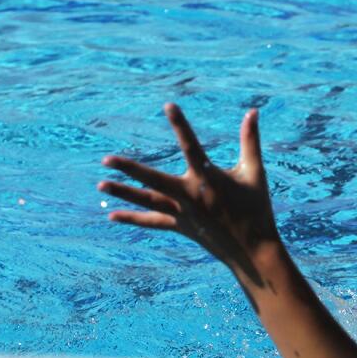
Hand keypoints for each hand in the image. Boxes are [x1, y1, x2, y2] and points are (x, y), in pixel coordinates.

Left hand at [100, 104, 280, 284]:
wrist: (252, 251)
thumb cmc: (256, 209)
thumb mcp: (254, 172)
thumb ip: (250, 140)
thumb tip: (253, 111)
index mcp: (209, 179)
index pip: (191, 146)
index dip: (180, 124)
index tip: (168, 106)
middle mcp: (191, 196)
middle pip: (154, 180)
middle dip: (130, 169)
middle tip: (107, 159)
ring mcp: (183, 214)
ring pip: (147, 202)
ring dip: (123, 193)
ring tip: (100, 184)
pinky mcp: (180, 227)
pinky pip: (152, 222)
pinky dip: (133, 218)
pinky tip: (112, 215)